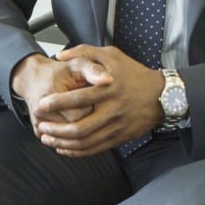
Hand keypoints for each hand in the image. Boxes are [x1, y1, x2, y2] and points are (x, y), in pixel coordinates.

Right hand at [10, 52, 113, 136]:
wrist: (34, 79)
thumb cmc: (59, 72)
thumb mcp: (77, 64)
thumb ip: (93, 71)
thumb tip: (109, 80)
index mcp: (50, 94)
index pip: (79, 114)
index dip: (91, 108)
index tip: (94, 100)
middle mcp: (40, 112)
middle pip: (73, 127)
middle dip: (85, 120)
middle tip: (89, 107)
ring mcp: (38, 123)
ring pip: (66, 136)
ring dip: (78, 128)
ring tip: (81, 113)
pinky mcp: (37, 131)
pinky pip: (59, 139)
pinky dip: (68, 134)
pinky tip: (72, 121)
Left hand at [34, 45, 165, 156]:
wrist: (163, 96)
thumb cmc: (133, 73)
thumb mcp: (112, 55)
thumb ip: (85, 53)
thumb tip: (60, 56)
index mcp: (109, 89)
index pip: (79, 98)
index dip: (57, 103)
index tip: (41, 104)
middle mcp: (113, 110)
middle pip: (79, 127)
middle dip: (56, 130)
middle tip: (42, 126)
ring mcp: (116, 127)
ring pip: (84, 142)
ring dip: (62, 143)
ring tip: (47, 138)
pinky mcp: (119, 138)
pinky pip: (94, 149)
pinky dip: (75, 152)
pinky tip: (62, 148)